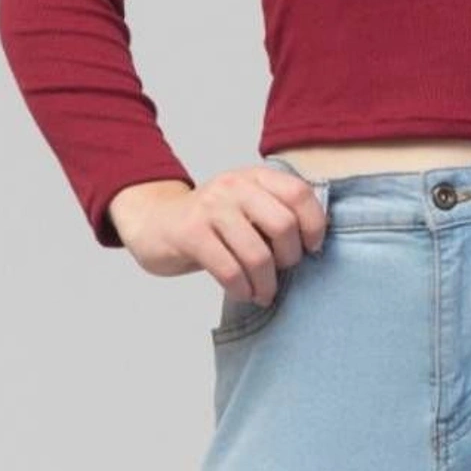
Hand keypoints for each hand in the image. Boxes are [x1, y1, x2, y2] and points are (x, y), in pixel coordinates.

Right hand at [108, 165, 328, 304]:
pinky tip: (244, 293)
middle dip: (289, 258)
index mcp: (255, 177)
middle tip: (283, 272)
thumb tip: (315, 243)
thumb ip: (276, 213)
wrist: (155, 223)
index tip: (313, 248)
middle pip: (283, 225)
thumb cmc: (212, 222)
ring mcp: (211, 208)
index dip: (314, 224)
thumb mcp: (246, 205)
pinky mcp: (191, 234)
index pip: (300, 193)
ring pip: (257, 254)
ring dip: (266, 283)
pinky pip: (229, 270)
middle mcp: (235, 186)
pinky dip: (242, 289)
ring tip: (264, 292)